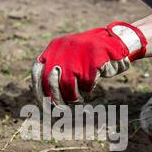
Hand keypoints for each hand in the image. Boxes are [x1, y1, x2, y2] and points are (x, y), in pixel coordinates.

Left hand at [32, 21, 146, 104]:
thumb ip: (55, 74)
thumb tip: (45, 99)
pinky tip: (89, 87)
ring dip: (73, 97)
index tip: (43, 104)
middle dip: (56, 99)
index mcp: (54, 48)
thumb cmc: (88, 57)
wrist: (113, 42)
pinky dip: (87, 88)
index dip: (38, 90)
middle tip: (62, 108)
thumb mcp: (68, 59)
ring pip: (67, 85)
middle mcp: (63, 50)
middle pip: (51, 81)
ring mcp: (78, 55)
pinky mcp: (92, 62)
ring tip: (79, 99)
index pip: (37, 71)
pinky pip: (85, 84)